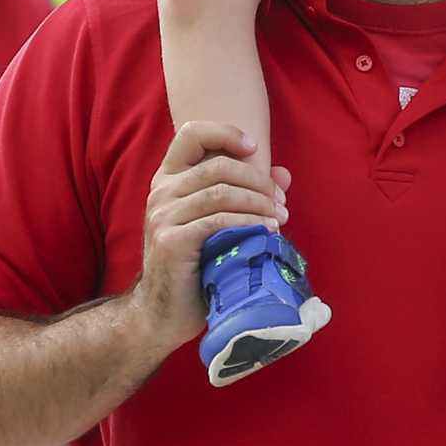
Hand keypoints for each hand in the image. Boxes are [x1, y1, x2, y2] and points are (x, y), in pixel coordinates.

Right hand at [128, 122, 291, 351]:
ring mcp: (163, 216)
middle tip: (280, 201)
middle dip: (258, 180)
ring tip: (279, 218)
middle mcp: (161, 191)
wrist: (162, 313)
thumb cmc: (195, 265)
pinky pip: (218, 221)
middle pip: (218, 165)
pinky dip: (249, 222)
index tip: (254, 147)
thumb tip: (284, 175)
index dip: (224, 133)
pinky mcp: (171, 241)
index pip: (190, 133)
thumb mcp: (218, 223)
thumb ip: (247, 194)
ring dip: (258, 202)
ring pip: (221, 191)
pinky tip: (267, 232)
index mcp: (168, 179)